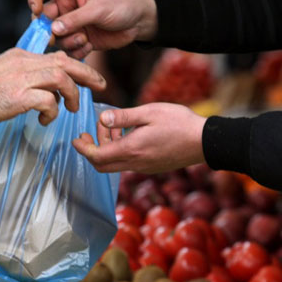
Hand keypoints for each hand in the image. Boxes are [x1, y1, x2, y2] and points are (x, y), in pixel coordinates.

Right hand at [0, 48, 105, 124]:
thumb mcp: (4, 75)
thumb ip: (25, 76)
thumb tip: (47, 91)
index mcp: (22, 57)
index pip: (57, 57)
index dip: (77, 67)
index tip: (88, 78)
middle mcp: (24, 63)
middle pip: (65, 62)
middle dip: (87, 74)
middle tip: (101, 86)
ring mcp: (22, 79)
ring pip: (61, 79)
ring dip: (72, 95)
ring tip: (71, 109)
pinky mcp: (19, 96)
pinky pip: (48, 101)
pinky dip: (52, 112)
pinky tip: (45, 121)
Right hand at [28, 0, 157, 58]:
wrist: (140, 21)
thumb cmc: (122, 4)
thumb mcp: (98, 8)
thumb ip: (75, 18)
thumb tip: (53, 29)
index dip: (34, 0)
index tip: (36, 11)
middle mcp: (67, 7)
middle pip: (45, 19)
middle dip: (48, 29)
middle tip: (54, 37)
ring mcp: (73, 25)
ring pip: (57, 37)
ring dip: (67, 41)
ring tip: (83, 39)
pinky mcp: (80, 39)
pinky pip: (69, 49)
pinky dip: (76, 51)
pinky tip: (89, 46)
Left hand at [73, 103, 207, 172]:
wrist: (204, 142)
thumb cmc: (179, 123)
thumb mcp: (149, 112)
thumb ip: (123, 117)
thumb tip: (102, 119)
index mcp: (131, 150)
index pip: (97, 156)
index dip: (83, 149)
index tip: (76, 139)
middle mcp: (135, 163)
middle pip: (102, 166)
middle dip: (91, 150)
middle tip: (90, 132)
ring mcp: (144, 168)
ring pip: (115, 164)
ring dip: (108, 148)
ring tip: (114, 127)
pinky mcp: (151, 167)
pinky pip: (128, 163)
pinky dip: (120, 151)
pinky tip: (129, 135)